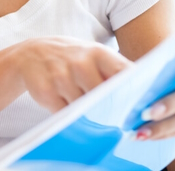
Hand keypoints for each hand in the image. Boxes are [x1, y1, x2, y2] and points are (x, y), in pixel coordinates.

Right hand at [16, 37, 131, 111]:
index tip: (141, 108)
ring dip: (88, 116)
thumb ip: (115, 72)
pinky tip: (69, 110)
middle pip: (106, 98)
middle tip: (116, 121)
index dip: (134, 92)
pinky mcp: (46, 92)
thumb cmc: (71, 58)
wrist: (30, 54)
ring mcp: (61, 77)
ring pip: (85, 109)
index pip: (124, 74)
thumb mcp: (93, 56)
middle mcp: (80, 63)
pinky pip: (65, 115)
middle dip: (111, 111)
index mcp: (98, 53)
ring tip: (88, 112)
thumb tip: (144, 98)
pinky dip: (70, 118)